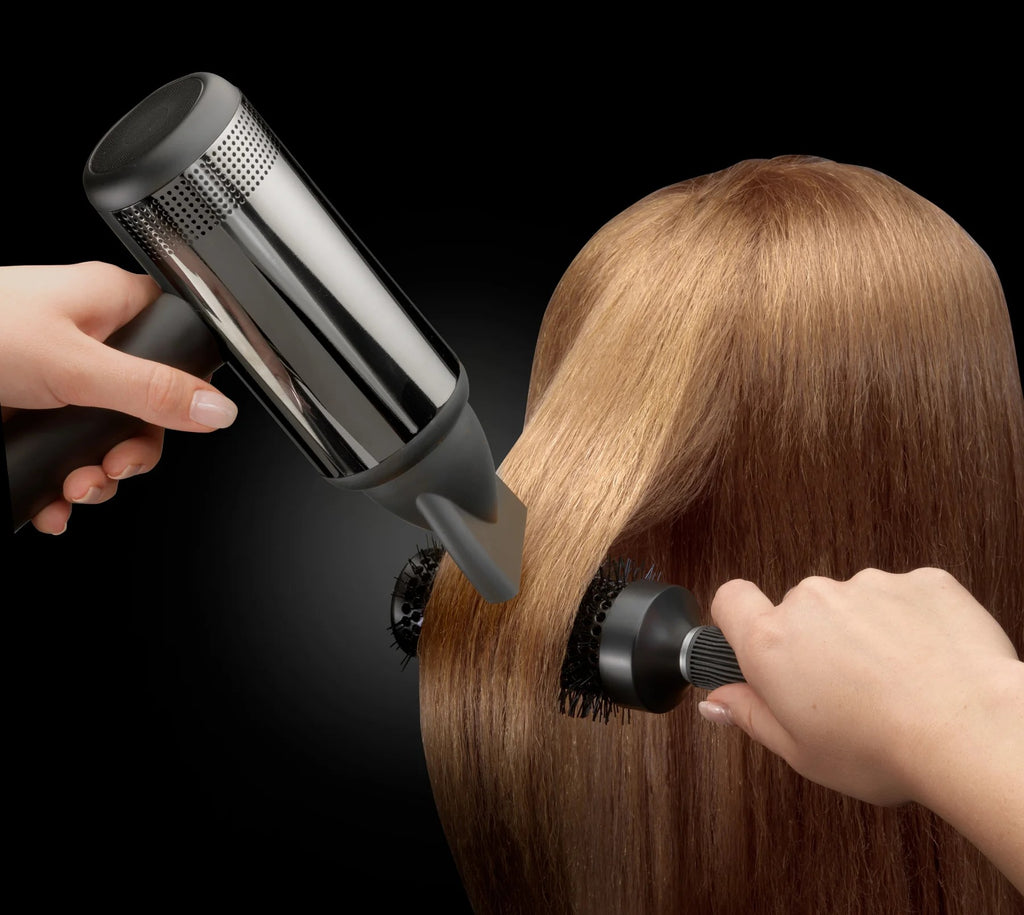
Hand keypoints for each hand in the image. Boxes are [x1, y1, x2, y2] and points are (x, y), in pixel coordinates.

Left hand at [1, 262, 237, 533]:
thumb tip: (218, 408)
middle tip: (111, 468)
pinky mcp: (30, 412)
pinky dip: (63, 485)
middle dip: (128, 453)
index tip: (166, 428)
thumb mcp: (74, 367)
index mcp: (109, 306)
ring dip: (95, 476)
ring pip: (103, 437)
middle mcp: (88, 341)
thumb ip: (150, 391)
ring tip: (75, 488)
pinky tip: (54, 501)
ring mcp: (57, 379)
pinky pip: (65, 452)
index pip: (174, 345)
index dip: (180, 392)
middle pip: (142, 407)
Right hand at [702, 567, 1019, 806]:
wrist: (971, 729)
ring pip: (855, 604)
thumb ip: (751, 716)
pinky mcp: (920, 581)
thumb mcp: (801, 752)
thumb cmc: (885, 750)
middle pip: (799, 610)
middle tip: (845, 689)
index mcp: (773, 643)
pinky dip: (913, 623)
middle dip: (816, 641)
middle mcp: (812, 601)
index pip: (731, 599)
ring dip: (867, 631)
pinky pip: (906, 597)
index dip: (738, 619)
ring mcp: (868, 585)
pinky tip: (929, 662)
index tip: (756, 643)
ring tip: (898, 682)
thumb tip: (716, 701)